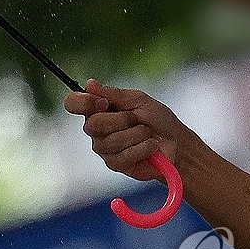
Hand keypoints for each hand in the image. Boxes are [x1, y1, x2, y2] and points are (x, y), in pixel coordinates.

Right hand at [64, 79, 186, 181]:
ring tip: (147, 133)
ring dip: (135, 135)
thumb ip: (114, 94)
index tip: (103, 102)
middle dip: (121, 120)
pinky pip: (122, 156)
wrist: (176, 143)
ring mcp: (104, 148)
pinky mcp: (115, 164)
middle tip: (137, 118)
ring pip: (109, 141)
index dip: (83, 102)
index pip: (73, 103)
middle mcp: (96, 129)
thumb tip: (89, 84)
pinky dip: (142, 148)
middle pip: (92, 124)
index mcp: (98, 108)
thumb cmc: (157, 119)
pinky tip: (151, 146)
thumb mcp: (139, 100)